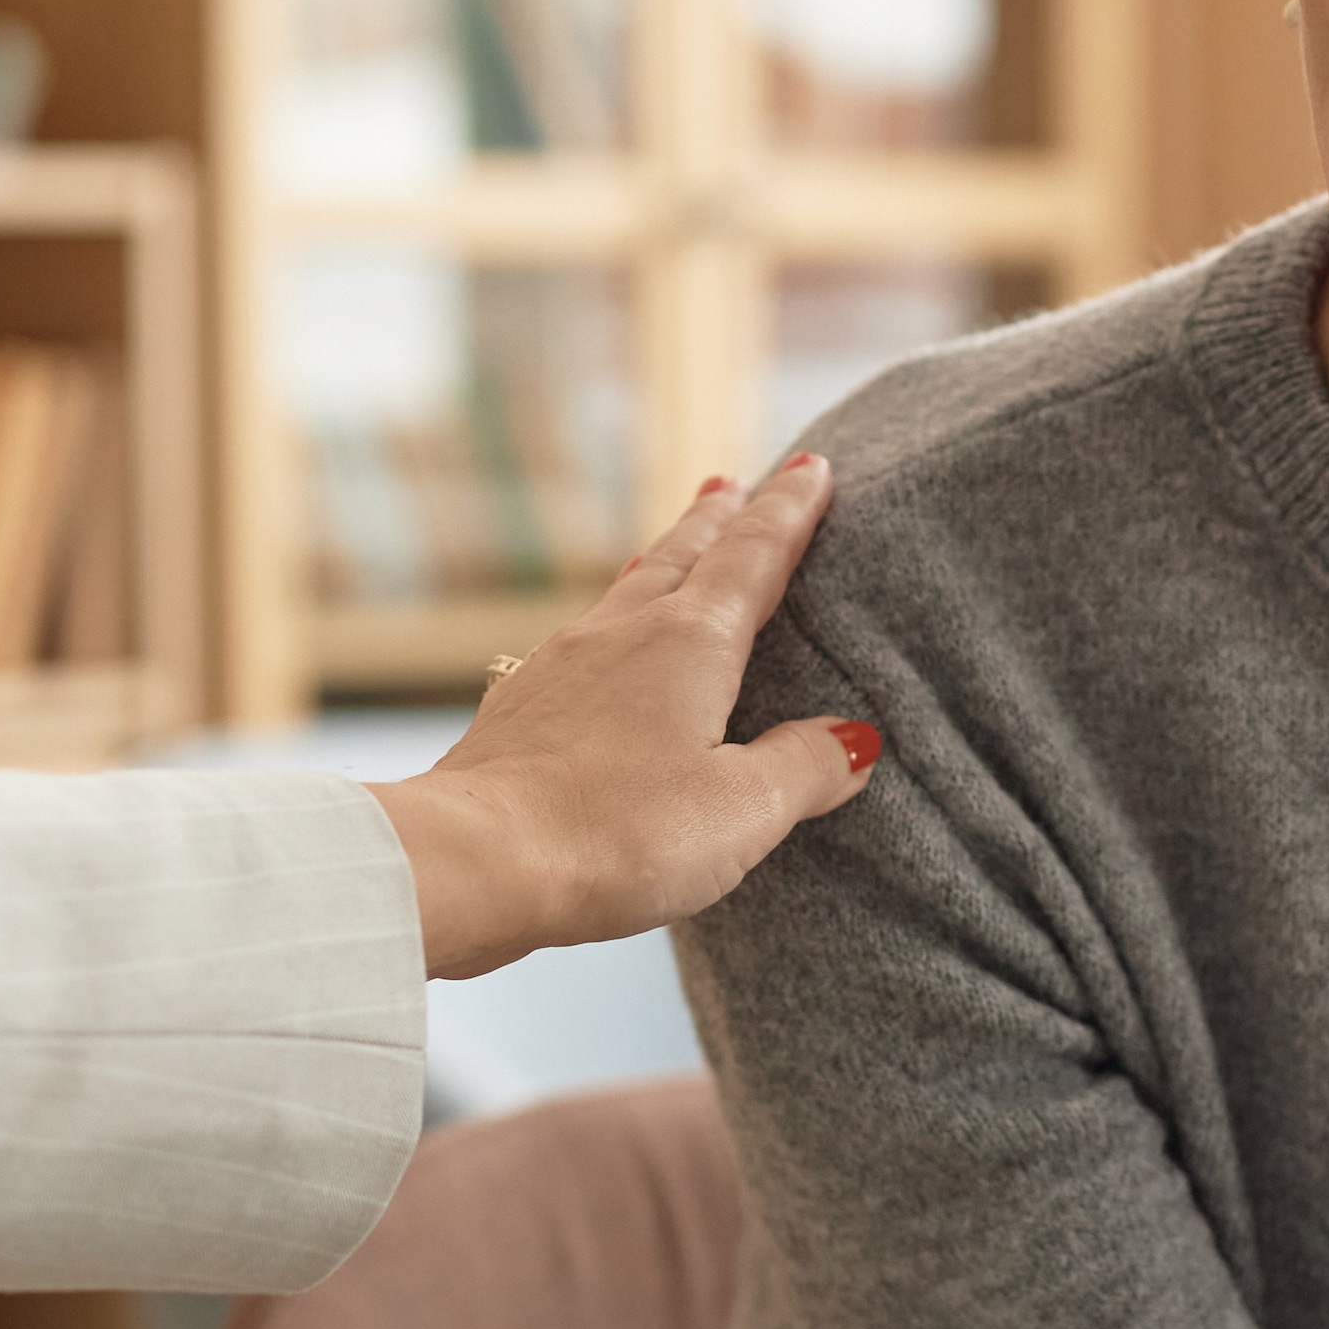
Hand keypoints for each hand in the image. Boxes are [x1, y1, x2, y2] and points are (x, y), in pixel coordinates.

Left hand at [365, 456, 881, 978]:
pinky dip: (610, 632)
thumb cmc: (617, 834)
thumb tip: (854, 739)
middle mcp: (622, 636)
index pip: (753, 559)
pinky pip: (580, 649)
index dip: (788, 512)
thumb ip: (803, 768)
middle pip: (680, 558)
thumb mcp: (740, 811)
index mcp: (690, 644)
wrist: (474, 859)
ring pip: (624, 596)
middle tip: (735, 487)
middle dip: (717, 521)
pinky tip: (598, 657)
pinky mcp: (519, 710)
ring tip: (672, 555)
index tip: (811, 469)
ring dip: (659, 566)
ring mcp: (560, 666)